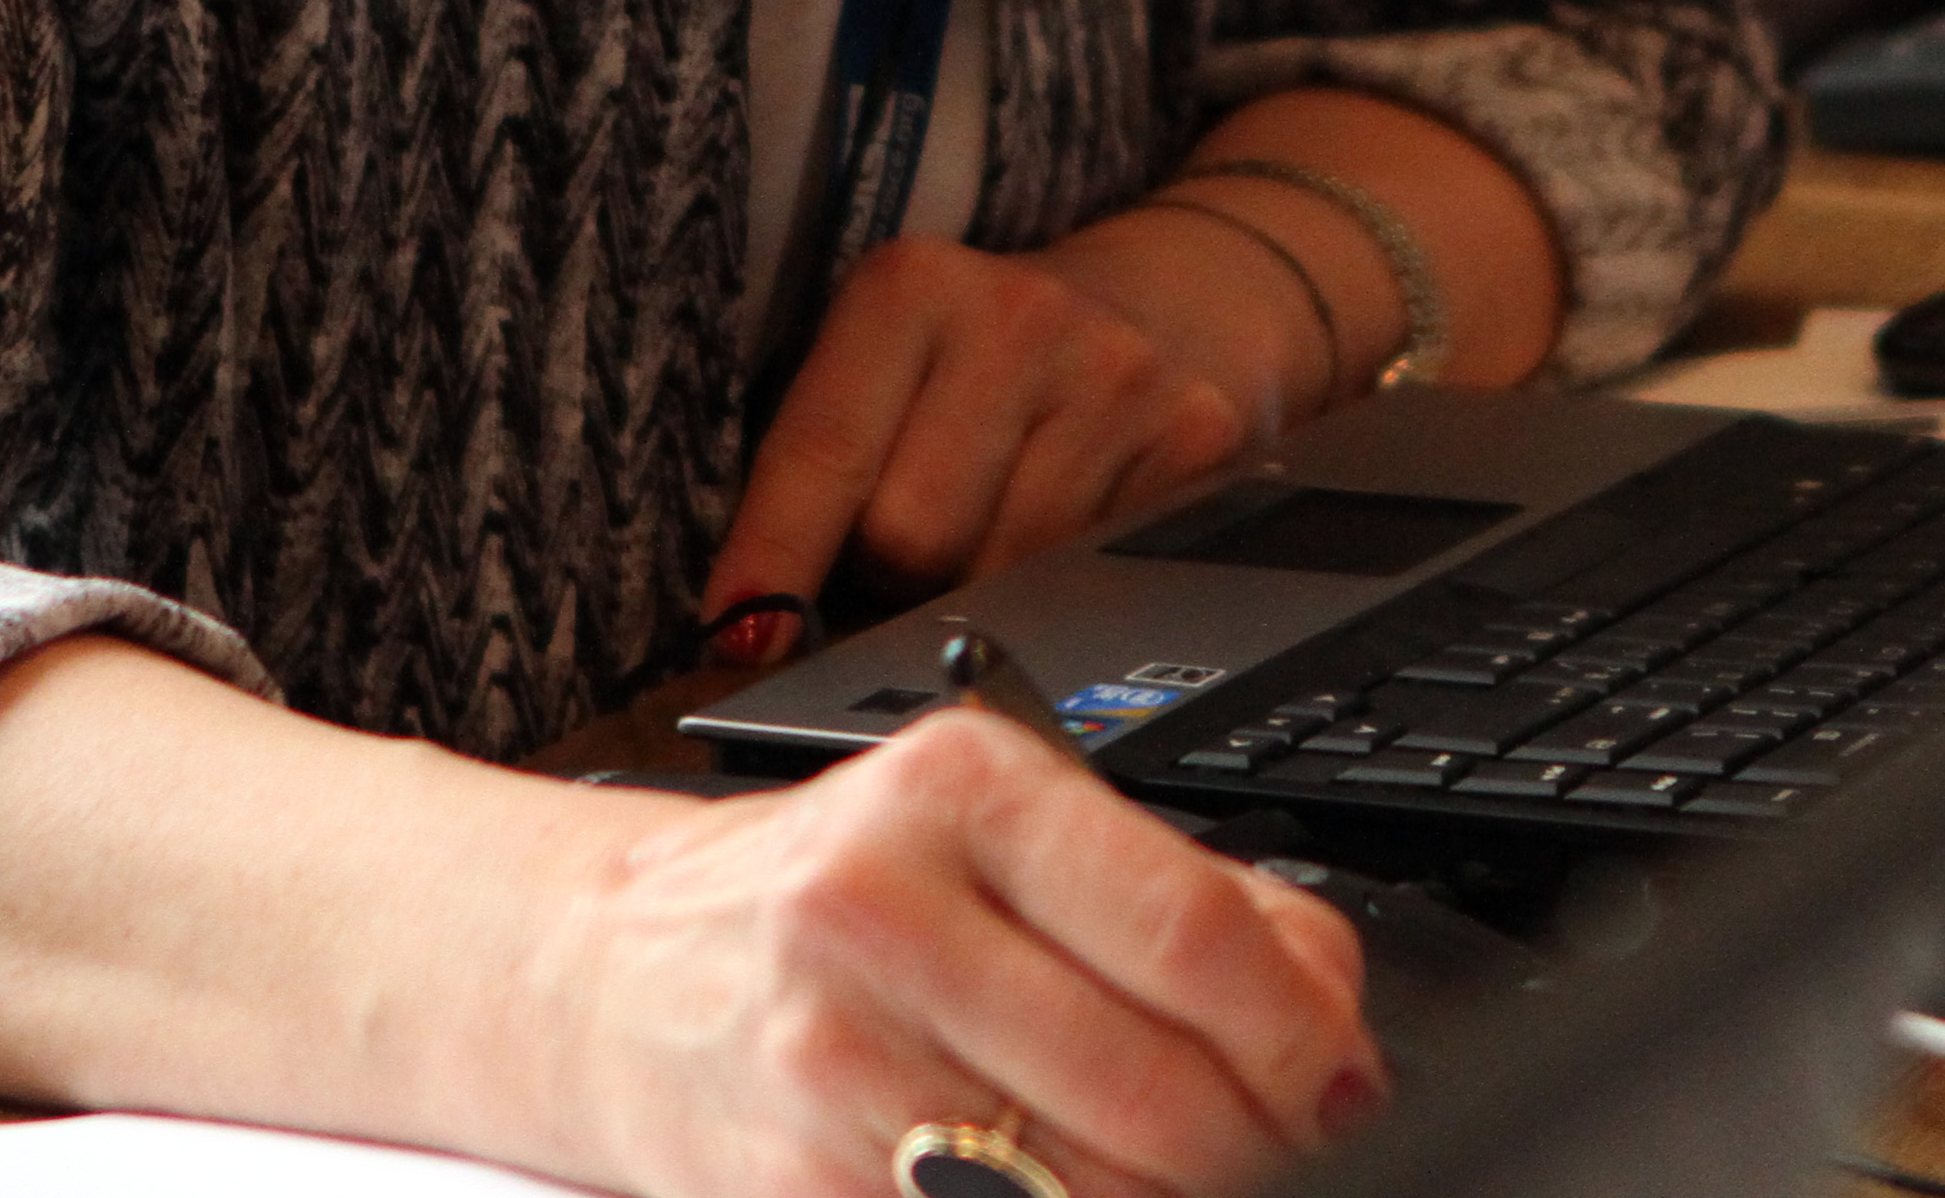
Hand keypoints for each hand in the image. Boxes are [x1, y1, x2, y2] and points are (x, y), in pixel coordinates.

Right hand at [531, 710, 1379, 1197]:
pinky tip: (1065, 1190)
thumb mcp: (1001, 835)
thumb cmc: (832, 898)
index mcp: (959, 788)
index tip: (1341, 1085)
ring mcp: (827, 1060)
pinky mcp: (790, 1187)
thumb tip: (1333, 1028)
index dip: (1302, 1039)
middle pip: (1154, 1090)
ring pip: (1084, 1191)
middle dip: (1255, 1150)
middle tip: (1288, 1153)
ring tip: (1184, 1172)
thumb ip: (1185, 902)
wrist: (603, 970)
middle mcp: (880, 907)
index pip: (1192, 933)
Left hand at [706, 233, 1276, 625]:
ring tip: (992, 530)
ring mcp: (1119, 376)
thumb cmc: (992, 359)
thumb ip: (824, 473)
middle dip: (890, 575)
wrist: (1180, 297)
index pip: (823, 449)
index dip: (773, 560)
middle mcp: (1020, 315)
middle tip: (908, 549)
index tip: (740, 637)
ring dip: (978, 589)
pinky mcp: (1197, 438)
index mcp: (913, 286)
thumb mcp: (891, 365)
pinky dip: (1064, 586)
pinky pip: (1094, 582)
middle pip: (910, 536)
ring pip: (1003, 576)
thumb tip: (759, 636)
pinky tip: (1068, 530)